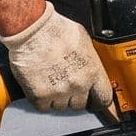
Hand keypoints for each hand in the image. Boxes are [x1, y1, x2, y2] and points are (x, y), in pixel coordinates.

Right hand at [0, 3, 114, 114]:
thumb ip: (90, 60)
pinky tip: (40, 84)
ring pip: (61, 106)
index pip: (104, 99)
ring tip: (50, 79)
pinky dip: (41, 99)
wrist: (31, 29)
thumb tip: (91, 68)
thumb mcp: (84, 40)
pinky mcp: (40, 96)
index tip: (94, 102)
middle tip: (65, 82)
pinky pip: (44, 107)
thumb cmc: (55, 29)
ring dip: (57, 97)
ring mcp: (59, 92)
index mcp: (92, 71)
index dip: (98, 101)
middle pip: (80, 104)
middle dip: (74, 96)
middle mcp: (78, 84)